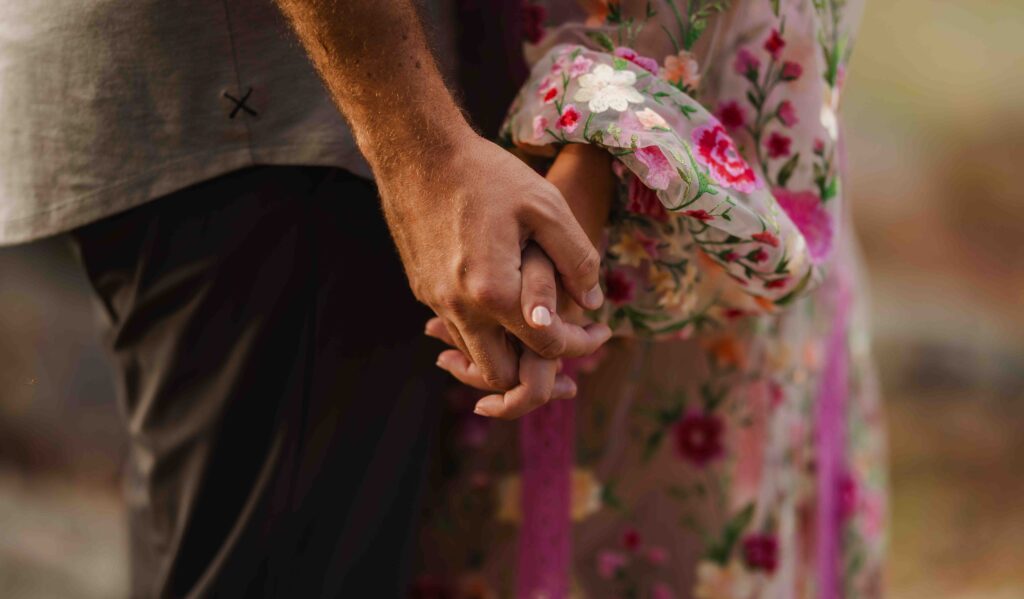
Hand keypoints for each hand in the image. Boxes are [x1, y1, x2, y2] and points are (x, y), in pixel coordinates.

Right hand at [427, 143, 615, 417]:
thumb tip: (593, 301)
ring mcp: (435, 300)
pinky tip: (504, 308)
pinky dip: (481, 333)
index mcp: (494, 291)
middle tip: (567, 347)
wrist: (417, 151)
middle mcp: (459, 306)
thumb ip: (576, 257)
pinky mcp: (422, 287)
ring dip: (505, 354)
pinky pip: (455, 329)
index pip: (544, 345)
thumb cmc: (486, 173)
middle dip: (536, 370)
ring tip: (538, 331)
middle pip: (500, 374)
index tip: (601, 333)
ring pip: (472, 357)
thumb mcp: (546, 206)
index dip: (580, 345)